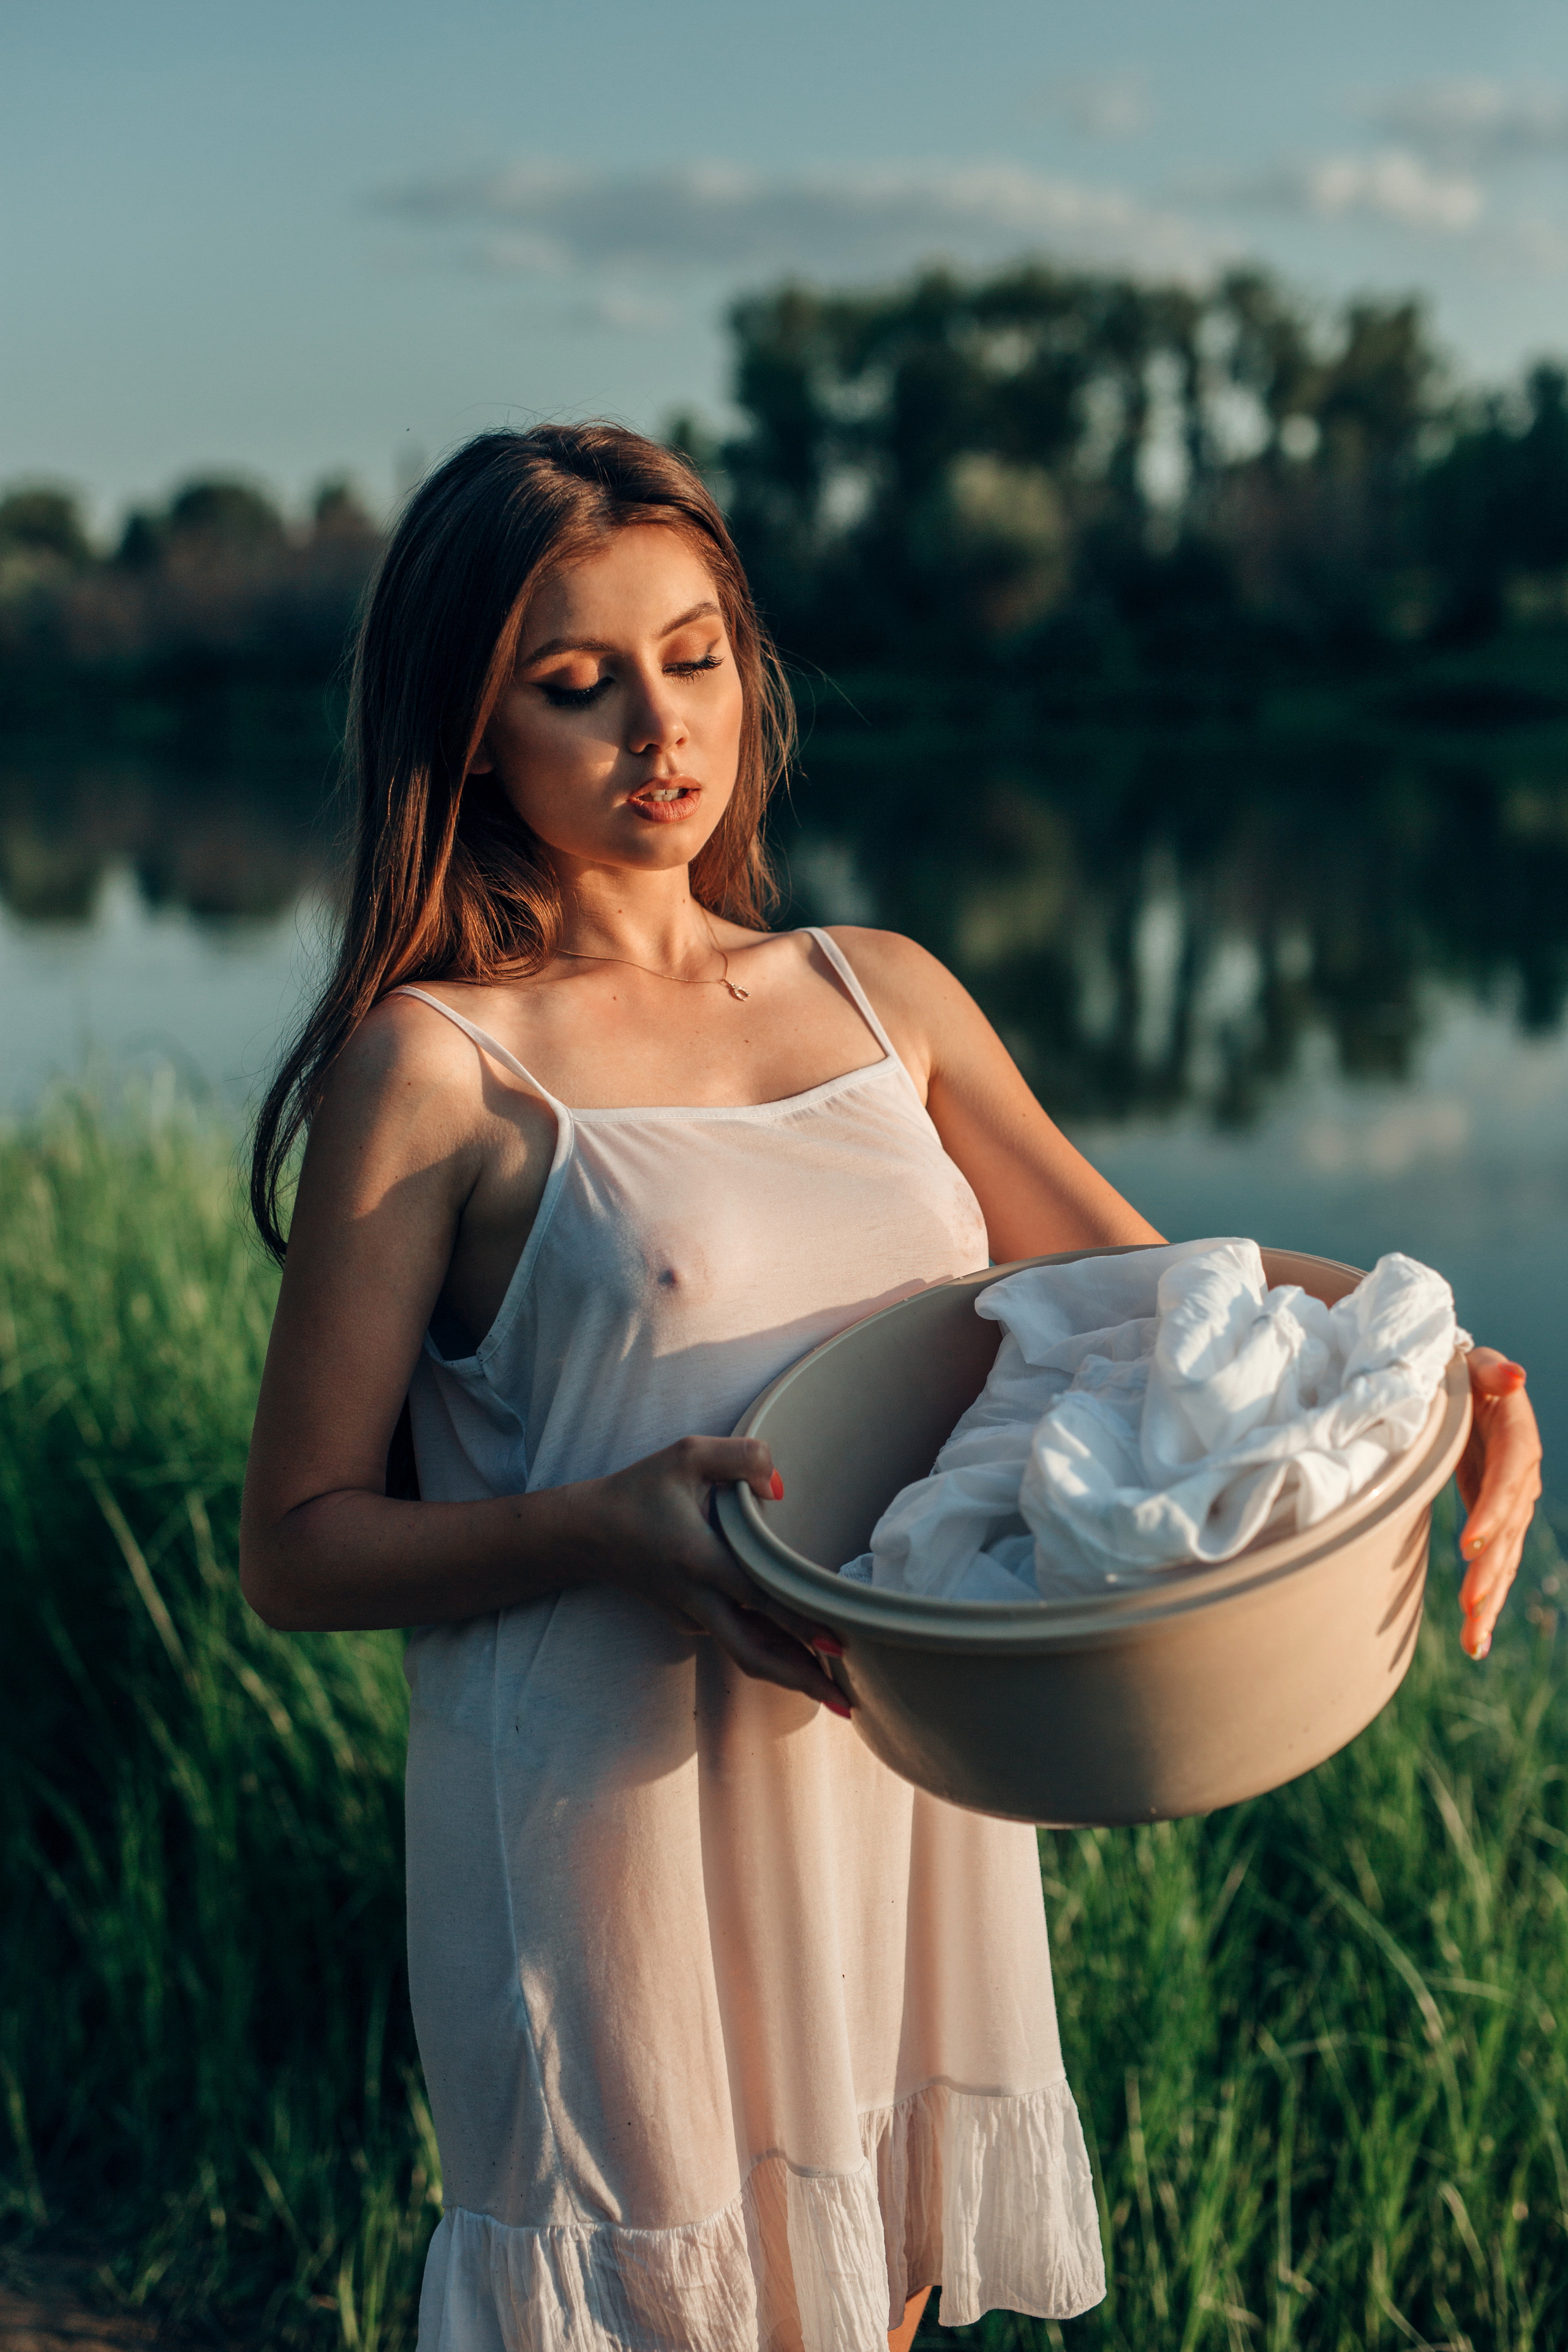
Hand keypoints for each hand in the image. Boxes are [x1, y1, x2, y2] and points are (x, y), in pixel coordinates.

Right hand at [583, 1435, 850, 1711]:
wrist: (588, 1532)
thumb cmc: (640, 1489)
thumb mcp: (687, 1455)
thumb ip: (740, 1457)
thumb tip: (781, 1486)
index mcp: (698, 1558)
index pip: (758, 1597)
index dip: (798, 1622)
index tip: (837, 1643)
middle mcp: (695, 1597)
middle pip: (753, 1652)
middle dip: (800, 1679)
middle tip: (846, 1703)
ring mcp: (690, 1616)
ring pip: (745, 1653)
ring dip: (789, 1674)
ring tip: (835, 1693)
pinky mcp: (687, 1621)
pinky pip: (732, 1639)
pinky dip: (766, 1651)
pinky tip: (799, 1654)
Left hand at [1455, 1348, 1542, 1658]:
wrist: (1464, 1385)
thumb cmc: (1460, 1370)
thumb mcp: (1473, 1363)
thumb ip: (1490, 1370)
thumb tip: (1513, 1376)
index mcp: (1516, 1437)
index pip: (1508, 1477)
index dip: (1494, 1510)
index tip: (1470, 1541)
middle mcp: (1520, 1477)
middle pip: (1510, 1529)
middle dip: (1491, 1570)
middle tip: (1471, 1605)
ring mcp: (1511, 1504)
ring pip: (1505, 1557)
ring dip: (1491, 1599)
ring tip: (1474, 1641)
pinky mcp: (1495, 1522)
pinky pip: (1495, 1564)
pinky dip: (1487, 1601)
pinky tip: (1477, 1640)